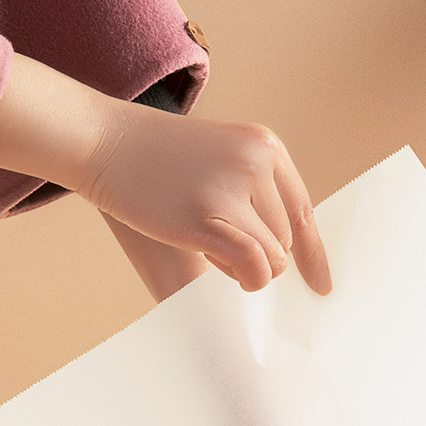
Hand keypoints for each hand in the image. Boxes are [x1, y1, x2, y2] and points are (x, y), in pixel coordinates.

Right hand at [0, 54, 330, 297]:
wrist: (104, 139)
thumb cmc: (156, 160)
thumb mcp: (219, 159)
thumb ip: (253, 193)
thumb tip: (285, 256)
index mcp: (266, 148)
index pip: (303, 211)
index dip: (313, 254)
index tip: (321, 286)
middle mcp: (258, 163)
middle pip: (286, 239)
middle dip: (259, 254)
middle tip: (213, 239)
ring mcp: (234, 188)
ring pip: (272, 257)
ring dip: (244, 266)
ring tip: (203, 240)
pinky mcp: (207, 217)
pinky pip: (253, 265)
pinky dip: (244, 276)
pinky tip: (221, 267)